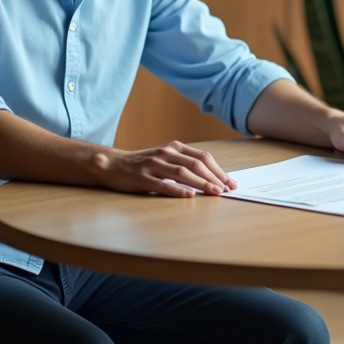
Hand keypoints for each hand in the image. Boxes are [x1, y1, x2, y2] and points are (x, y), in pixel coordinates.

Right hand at [90, 141, 234, 197]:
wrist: (112, 164)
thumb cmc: (144, 164)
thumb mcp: (166, 158)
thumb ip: (184, 164)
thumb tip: (211, 178)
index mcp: (175, 148)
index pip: (203, 158)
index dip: (218, 170)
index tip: (230, 183)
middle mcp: (166, 153)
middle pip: (196, 164)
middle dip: (214, 177)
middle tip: (226, 190)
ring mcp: (153, 164)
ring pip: (182, 173)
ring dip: (201, 183)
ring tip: (214, 192)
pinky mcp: (142, 178)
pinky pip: (162, 184)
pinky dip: (177, 190)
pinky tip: (189, 195)